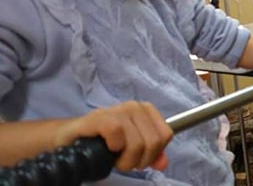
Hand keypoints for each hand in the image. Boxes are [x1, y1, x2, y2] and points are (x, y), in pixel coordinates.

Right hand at [54, 101, 172, 171]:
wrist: (69, 139)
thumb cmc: (102, 143)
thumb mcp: (130, 150)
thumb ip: (150, 155)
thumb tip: (163, 163)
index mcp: (145, 111)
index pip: (166, 135)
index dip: (154, 153)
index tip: (139, 158)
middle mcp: (134, 106)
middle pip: (153, 142)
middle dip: (139, 160)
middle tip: (123, 161)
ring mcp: (117, 110)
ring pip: (137, 142)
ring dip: (125, 160)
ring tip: (113, 157)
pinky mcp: (99, 117)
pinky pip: (117, 132)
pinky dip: (113, 146)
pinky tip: (107, 148)